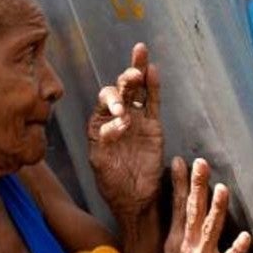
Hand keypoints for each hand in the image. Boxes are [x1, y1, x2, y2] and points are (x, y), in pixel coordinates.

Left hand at [88, 43, 163, 219]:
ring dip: (138, 72)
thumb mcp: (101, 163)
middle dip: (125, 80)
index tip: (122, 116)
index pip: (104, 101)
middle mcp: (117, 118)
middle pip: (121, 89)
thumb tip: (118, 122)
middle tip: (132, 75)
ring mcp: (136, 120)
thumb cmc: (112, 184)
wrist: (135, 199)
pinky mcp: (153, 127)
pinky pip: (153, 103)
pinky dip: (153, 87)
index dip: (113, 102)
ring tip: (140, 53)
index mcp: (99, 124)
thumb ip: (104, 141)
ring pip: (138, 90)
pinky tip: (152, 71)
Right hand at [154, 157, 252, 252]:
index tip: (179, 161)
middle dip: (197, 186)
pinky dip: (236, 250)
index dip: (179, 183)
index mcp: (176, 240)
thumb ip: (180, 232)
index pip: (178, 206)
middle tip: (200, 163)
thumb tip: (183, 210)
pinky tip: (245, 238)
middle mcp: (188, 247)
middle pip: (193, 211)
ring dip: (216, 210)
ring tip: (222, 190)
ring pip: (210, 230)